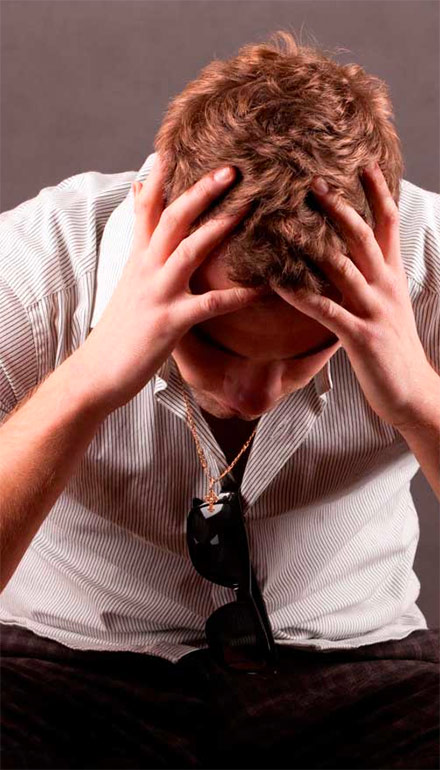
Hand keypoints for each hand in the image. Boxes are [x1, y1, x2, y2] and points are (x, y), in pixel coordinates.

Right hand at [77, 156, 260, 413]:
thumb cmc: (119, 330)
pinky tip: (262, 289)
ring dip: (219, 227)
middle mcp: (146, 269)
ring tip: (249, 208)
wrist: (98, 371)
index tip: (174, 147)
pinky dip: (237, 295)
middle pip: (171, 218)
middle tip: (232, 169)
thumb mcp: (127, 284)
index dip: (159, 176)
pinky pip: (210, 304)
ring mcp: (157, 294)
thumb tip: (143, 224)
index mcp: (138, 258)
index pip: (146, 207)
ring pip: (189, 250)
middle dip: (200, 191)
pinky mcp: (170, 322)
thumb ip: (141, 252)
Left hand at [273, 162, 437, 430]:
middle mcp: (386, 286)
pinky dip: (299, 295)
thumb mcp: (388, 305)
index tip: (363, 164)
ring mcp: (374, 310)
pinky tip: (275, 283)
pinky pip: (325, 310)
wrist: (412, 391)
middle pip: (360, 235)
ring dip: (310, 243)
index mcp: (393, 276)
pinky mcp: (360, 336)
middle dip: (336, 206)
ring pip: (341, 266)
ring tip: (283, 223)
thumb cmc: (394, 348)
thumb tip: (347, 256)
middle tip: (311, 180)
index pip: (387, 223)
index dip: (376, 192)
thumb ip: (371, 278)